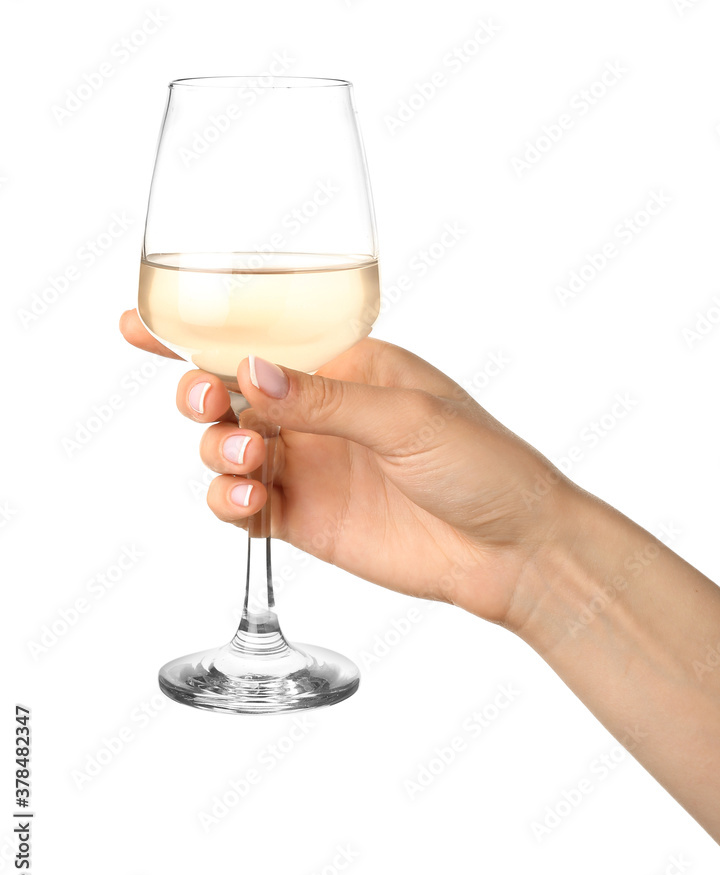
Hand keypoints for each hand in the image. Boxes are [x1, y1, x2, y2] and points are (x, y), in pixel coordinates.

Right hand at [119, 309, 574, 628]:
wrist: (512, 550)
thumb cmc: (483, 465)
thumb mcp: (408, 419)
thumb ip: (325, 400)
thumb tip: (250, 371)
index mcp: (345, 367)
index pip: (260, 340)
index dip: (195, 333)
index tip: (137, 324)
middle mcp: (318, 413)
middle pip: (228, 394)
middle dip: (198, 395)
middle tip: (207, 405)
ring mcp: (308, 466)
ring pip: (226, 448)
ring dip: (217, 450)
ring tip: (252, 462)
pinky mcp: (305, 518)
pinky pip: (242, 504)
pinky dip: (229, 499)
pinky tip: (249, 499)